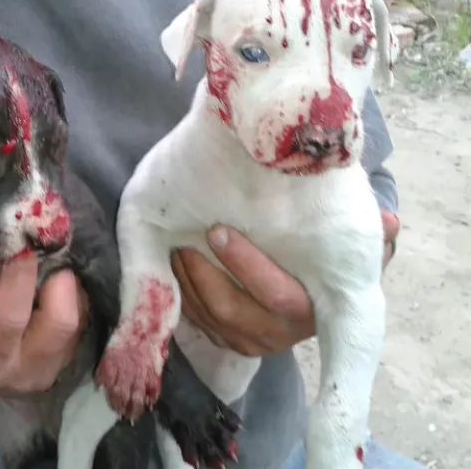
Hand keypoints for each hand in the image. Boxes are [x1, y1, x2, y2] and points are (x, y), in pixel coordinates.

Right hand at [0, 236, 88, 394]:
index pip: (8, 320)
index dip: (19, 280)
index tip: (20, 244)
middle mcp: (17, 370)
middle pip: (60, 326)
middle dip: (61, 285)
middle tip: (52, 248)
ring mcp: (45, 367)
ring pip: (78, 324)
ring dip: (73, 287)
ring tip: (59, 253)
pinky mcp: (63, 358)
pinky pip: (85, 324)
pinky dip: (80, 295)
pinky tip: (66, 267)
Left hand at [171, 210, 399, 356]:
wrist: (308, 291)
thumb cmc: (323, 260)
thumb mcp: (347, 246)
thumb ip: (370, 233)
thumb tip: (390, 222)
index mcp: (312, 309)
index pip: (277, 295)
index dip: (247, 265)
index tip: (219, 230)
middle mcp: (280, 333)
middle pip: (233, 310)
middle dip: (204, 273)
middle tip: (186, 238)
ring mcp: (251, 341)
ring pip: (210, 317)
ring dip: (187, 281)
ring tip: (175, 245)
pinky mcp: (229, 341)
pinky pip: (198, 322)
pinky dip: (182, 294)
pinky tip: (173, 264)